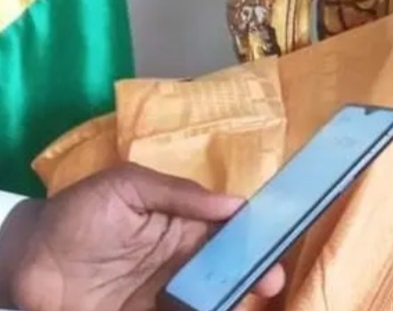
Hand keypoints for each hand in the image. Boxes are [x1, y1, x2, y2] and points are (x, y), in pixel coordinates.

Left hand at [1, 163, 284, 310]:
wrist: (25, 261)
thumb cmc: (78, 213)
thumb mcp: (128, 187)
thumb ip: (179, 193)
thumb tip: (235, 204)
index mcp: (181, 223)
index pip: (228, 228)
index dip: (254, 235)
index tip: (275, 244)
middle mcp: (179, 260)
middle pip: (226, 267)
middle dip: (253, 272)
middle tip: (269, 281)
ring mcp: (163, 295)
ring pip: (209, 297)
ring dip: (230, 297)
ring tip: (243, 299)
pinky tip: (220, 308)